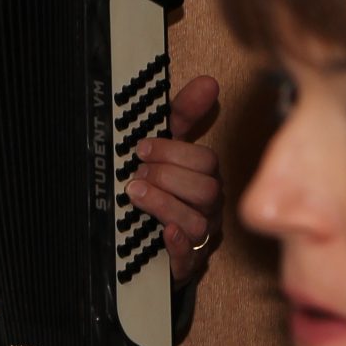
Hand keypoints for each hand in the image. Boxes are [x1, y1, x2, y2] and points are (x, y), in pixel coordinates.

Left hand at [126, 75, 222, 285]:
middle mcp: (209, 207)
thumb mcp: (165, 148)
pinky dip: (178, 242)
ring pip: (199, 221)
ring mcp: (200, 237)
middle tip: (137, 172)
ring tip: (136, 193)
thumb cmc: (161, 187)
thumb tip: (208, 81)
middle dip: (168, 176)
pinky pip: (190, 256)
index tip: (140, 147)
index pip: (205, 161)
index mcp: (206, 178)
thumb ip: (183, 114)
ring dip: (166, 203)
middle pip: (207, 190)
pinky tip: (164, 231)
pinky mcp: (186, 264)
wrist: (143, 239)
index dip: (173, 152)